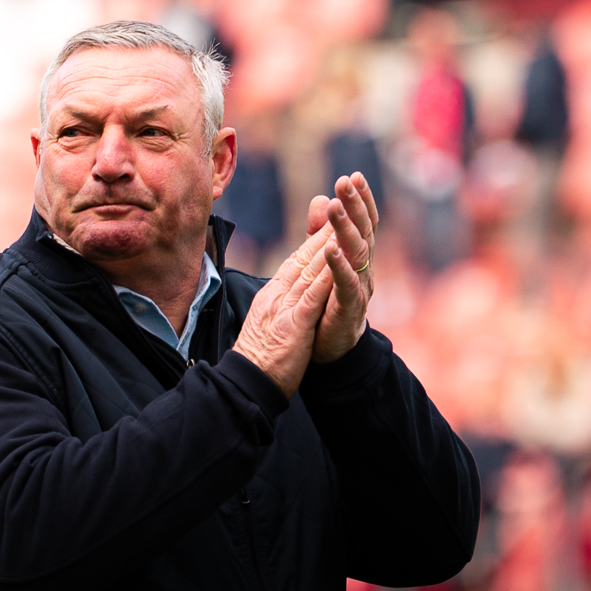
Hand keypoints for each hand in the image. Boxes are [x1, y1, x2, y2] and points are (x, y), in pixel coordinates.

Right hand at [230, 234, 335, 398]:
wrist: (247, 382)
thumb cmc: (259, 357)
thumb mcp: (270, 322)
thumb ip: (281, 302)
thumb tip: (287, 290)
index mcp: (273, 295)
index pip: (296, 262)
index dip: (314, 240)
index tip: (331, 222)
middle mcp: (277, 295)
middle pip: (303, 258)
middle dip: (324, 232)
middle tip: (342, 208)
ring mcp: (284, 308)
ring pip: (309, 270)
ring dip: (327, 245)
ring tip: (343, 223)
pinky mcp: (293, 324)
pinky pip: (311, 296)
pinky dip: (324, 276)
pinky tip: (337, 261)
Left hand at [305, 172, 376, 364]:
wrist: (332, 351)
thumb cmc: (329, 303)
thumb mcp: (323, 262)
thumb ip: (320, 232)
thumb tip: (320, 197)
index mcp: (359, 257)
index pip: (364, 223)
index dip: (361, 200)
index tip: (353, 176)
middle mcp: (364, 269)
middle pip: (364, 231)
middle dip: (356, 205)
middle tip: (345, 181)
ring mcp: (360, 288)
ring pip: (358, 253)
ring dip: (347, 228)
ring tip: (336, 207)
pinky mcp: (349, 309)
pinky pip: (347, 285)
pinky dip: (339, 266)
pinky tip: (330, 249)